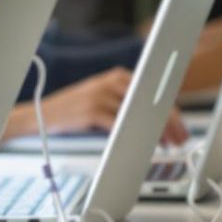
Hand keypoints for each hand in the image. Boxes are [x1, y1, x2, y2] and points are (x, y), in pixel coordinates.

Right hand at [3, 67, 183, 145]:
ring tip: (166, 144)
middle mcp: (109, 82)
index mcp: (116, 76)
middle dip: (168, 122)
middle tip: (179, 138)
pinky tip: (143, 144)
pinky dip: (135, 136)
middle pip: (150, 102)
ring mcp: (100, 95)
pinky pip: (121, 125)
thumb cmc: (73, 111)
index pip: (153, 91)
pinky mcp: (91, 111)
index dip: (170, 110)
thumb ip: (126, 102)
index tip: (180, 126)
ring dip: (156, 132)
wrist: (40, 115)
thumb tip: (157, 119)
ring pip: (139, 114)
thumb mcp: (101, 98)